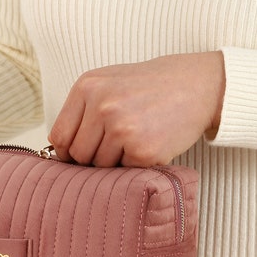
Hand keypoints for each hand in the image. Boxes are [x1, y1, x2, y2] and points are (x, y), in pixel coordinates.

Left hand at [49, 52, 224, 166]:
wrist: (198, 85)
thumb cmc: (150, 88)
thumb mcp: (109, 83)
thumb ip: (82, 111)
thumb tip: (58, 152)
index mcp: (87, 87)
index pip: (60, 137)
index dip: (68, 152)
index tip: (80, 156)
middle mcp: (101, 106)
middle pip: (79, 156)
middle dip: (93, 158)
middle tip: (116, 147)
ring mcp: (122, 128)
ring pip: (100, 167)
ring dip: (116, 162)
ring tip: (136, 141)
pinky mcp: (143, 150)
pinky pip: (126, 172)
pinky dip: (136, 166)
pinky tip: (150, 145)